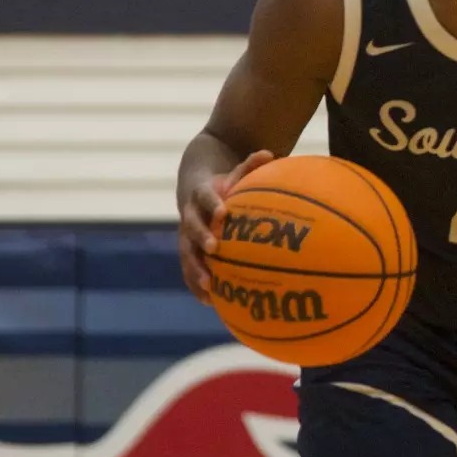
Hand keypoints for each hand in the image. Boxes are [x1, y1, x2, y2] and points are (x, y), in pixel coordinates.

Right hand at [177, 150, 272, 300]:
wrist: (194, 186)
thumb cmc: (224, 183)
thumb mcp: (235, 172)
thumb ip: (250, 165)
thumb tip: (270, 153)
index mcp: (200, 194)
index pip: (204, 197)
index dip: (212, 204)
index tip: (223, 212)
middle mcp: (189, 216)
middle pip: (191, 228)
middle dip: (201, 238)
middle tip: (214, 249)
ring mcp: (186, 236)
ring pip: (186, 254)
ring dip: (195, 270)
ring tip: (209, 287)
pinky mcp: (187, 251)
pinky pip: (189, 270)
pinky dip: (196, 286)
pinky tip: (211, 303)